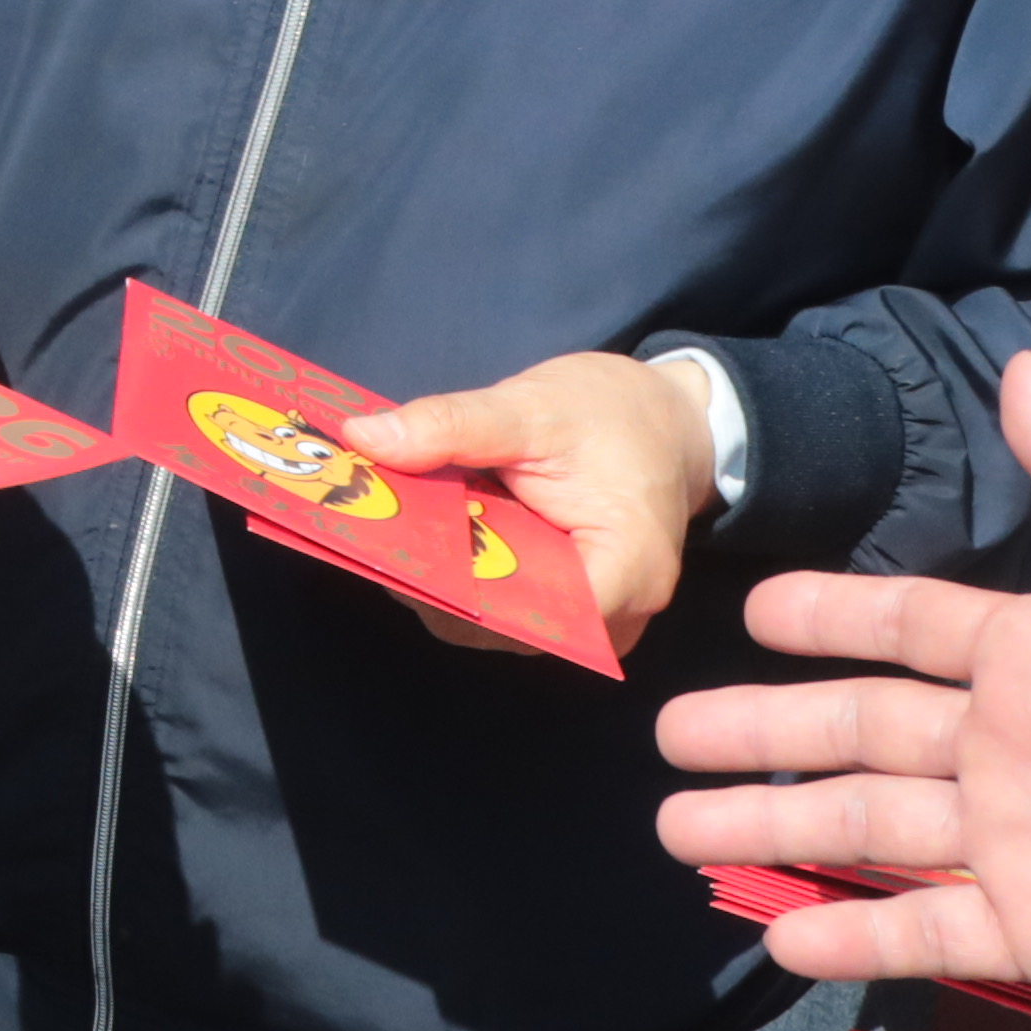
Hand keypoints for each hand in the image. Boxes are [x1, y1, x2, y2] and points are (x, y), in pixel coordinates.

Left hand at [340, 348, 718, 654]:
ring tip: (394, 530)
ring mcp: (592, 620)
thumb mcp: (531, 406)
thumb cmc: (615, 413)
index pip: (524, 613)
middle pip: (502, 624)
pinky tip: (428, 535)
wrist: (667, 421)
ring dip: (442, 579)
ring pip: (495, 621)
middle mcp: (615, 618)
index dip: (452, 586)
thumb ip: (451, 425)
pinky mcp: (568, 606)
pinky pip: (504, 604)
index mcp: (626, 572)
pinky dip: (464, 574)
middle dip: (434, 582)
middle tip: (374, 531)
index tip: (392, 545)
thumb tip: (363, 437)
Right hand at [655, 351, 1030, 1030]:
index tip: (747, 610)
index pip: (906, 626)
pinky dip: (853, 934)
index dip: (827, 618)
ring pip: (868, 829)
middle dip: (761, 732)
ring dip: (775, 829)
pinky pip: (928, 930)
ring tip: (678, 832)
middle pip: (857, 731)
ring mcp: (1026, 842)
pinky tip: (779, 934)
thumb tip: (1024, 362)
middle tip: (667, 737)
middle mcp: (1018, 744)